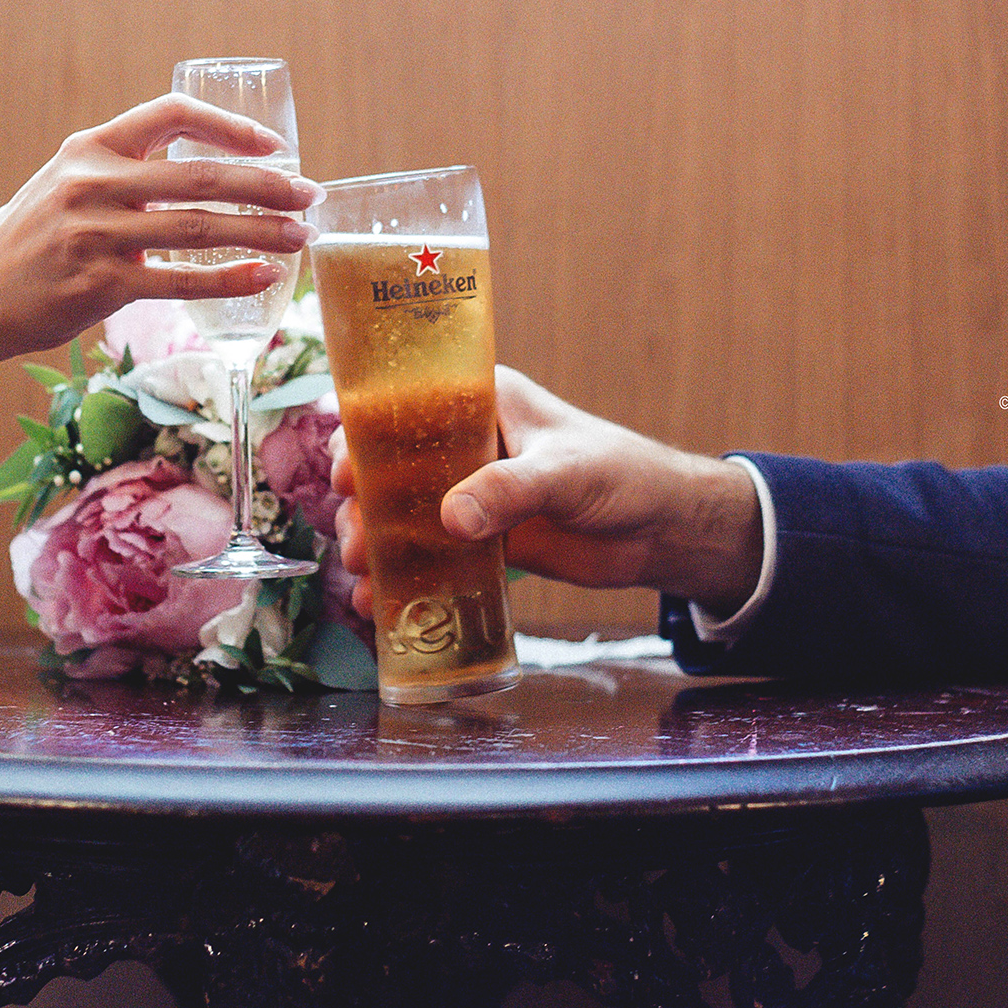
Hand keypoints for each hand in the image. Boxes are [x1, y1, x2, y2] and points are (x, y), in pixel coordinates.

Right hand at [0, 93, 323, 367]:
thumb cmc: (31, 240)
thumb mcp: (68, 183)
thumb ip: (126, 173)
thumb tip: (202, 173)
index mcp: (91, 147)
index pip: (172, 113)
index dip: (230, 125)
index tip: (273, 144)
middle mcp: (94, 182)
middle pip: (202, 175)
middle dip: (267, 185)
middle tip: (310, 194)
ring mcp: (97, 234)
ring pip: (200, 228)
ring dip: (261, 232)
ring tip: (301, 236)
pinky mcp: (102, 285)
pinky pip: (183, 280)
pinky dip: (231, 279)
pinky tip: (264, 277)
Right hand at [332, 366, 762, 617]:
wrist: (664, 529)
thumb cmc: (623, 474)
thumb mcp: (565, 473)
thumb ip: (509, 491)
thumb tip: (450, 519)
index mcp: (478, 401)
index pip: (402, 406)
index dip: (361, 436)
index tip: (344, 475)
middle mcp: (463, 444)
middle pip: (388, 468)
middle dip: (361, 507)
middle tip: (357, 545)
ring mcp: (469, 493)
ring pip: (400, 515)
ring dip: (374, 545)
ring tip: (363, 579)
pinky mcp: (481, 539)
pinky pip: (429, 556)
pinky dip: (402, 578)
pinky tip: (378, 606)